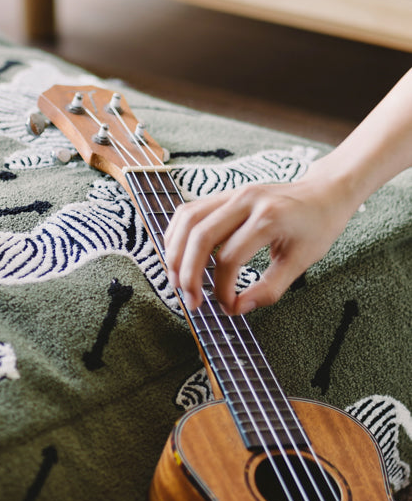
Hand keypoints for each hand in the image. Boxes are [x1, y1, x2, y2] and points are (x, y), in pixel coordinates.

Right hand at [164, 174, 351, 314]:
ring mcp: (232, 193)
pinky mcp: (225, 194)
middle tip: (191, 301)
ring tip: (177, 281)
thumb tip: (238, 308)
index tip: (227, 307)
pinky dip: (177, 234)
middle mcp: (246, 200)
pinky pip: (189, 211)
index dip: (222, 289)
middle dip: (189, 274)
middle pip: (201, 237)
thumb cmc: (318, 226)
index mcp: (269, 218)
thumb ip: (270, 288)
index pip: (230, 258)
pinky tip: (178, 256)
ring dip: (175, 253)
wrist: (325, 192)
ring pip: (188, 220)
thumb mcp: (302, 261)